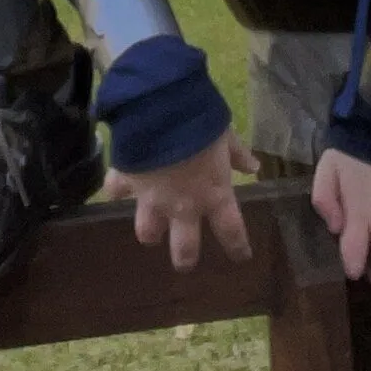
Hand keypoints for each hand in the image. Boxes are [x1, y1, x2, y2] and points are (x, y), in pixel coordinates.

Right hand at [103, 128, 259, 272]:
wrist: (160, 109)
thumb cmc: (201, 122)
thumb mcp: (226, 136)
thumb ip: (238, 155)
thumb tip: (254, 167)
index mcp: (213, 194)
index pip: (231, 232)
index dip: (237, 247)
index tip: (241, 257)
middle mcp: (183, 206)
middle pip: (185, 249)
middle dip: (185, 259)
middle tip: (185, 261)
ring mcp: (151, 199)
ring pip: (147, 232)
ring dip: (150, 232)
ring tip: (151, 230)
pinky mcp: (127, 183)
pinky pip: (117, 193)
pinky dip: (117, 191)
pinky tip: (117, 188)